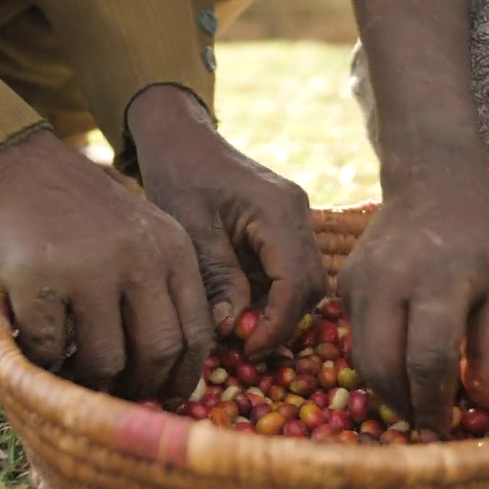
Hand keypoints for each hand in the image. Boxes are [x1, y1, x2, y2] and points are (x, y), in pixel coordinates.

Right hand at [0, 130, 213, 400]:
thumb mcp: (142, 236)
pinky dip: (46, 362)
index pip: (198, 330)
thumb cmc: (83, 213)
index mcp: (174, 250)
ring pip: (107, 360)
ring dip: (92, 382)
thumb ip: (161, 287)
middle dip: (142, 386)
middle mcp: (139, 259)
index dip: (185, 374)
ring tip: (79, 377)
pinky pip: (50, 349)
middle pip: (159, 351)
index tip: (168, 396)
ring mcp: (88, 268)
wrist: (20, 166)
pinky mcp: (37, 279)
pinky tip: (41, 353)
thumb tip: (170, 371)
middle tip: (122, 396)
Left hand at [128, 85, 326, 358]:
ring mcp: (297, 219)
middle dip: (282, 321)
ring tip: (240, 327)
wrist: (182, 138)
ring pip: (306, 280)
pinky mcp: (287, 226)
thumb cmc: (178, 176)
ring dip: (278, 309)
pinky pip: (292, 269)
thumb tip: (233, 328)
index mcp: (277, 211)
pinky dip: (272, 294)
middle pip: (310, 285)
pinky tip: (242, 304)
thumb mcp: (189, 230)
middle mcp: (298, 215)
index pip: (295, 282)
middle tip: (244, 346)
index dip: (277, 323)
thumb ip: (217, 278)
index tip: (247, 349)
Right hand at [338, 160, 488, 435]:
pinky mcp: (343, 284)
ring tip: (415, 404)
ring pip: (362, 358)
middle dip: (404, 406)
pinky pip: (355, 337)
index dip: (435, 403)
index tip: (446, 429)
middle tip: (426, 425)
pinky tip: (403, 365)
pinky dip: (376, 360)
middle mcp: (389, 282)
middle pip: (384, 366)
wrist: (433, 182)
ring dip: (387, 390)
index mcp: (437, 281)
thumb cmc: (480, 236)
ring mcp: (360, 282)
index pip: (428, 360)